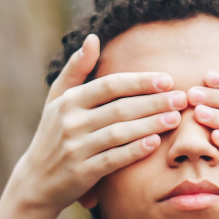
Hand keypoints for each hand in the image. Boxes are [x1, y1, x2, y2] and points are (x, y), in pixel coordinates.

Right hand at [5, 34, 187, 213]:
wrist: (37, 181)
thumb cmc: (54, 135)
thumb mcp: (57, 100)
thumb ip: (76, 69)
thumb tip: (93, 38)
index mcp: (68, 101)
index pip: (109, 85)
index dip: (139, 82)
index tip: (167, 80)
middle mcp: (70, 122)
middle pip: (119, 108)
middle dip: (153, 102)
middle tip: (181, 98)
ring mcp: (75, 148)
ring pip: (119, 133)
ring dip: (150, 125)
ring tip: (175, 118)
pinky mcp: (81, 172)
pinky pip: (113, 159)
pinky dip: (134, 151)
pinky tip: (155, 143)